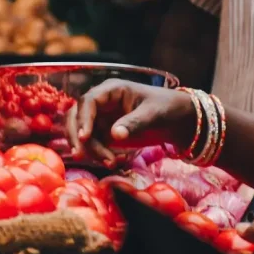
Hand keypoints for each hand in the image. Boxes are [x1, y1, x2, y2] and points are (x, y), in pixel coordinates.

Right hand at [66, 79, 194, 165]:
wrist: (177, 120)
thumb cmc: (166, 108)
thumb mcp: (153, 114)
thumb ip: (134, 122)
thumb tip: (115, 134)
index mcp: (112, 90)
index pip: (89, 101)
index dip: (83, 118)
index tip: (85, 138)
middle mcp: (102, 102)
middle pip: (76, 116)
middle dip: (77, 136)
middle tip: (81, 155)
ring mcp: (101, 118)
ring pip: (82, 133)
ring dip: (90, 149)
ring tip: (109, 163)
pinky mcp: (104, 133)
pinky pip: (93, 144)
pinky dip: (98, 154)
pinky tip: (113, 162)